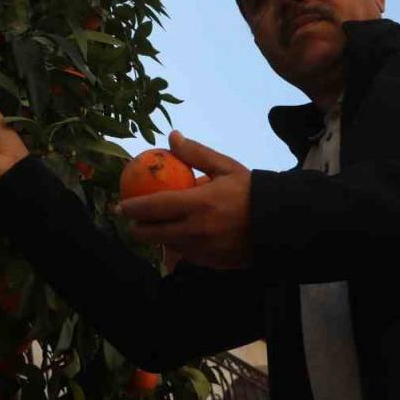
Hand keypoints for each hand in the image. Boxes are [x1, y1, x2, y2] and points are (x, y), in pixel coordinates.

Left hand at [118, 131, 252, 269]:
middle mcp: (197, 230)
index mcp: (199, 204)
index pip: (154, 208)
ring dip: (158, 237)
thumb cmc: (251, 192)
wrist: (280, 224)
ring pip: (167, 246)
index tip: (120, 205)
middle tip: (132, 219)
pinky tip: (180, 234)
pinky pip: (185, 255)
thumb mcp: (226, 167)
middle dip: (136, 228)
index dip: (132, 208)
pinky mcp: (210, 262)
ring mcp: (203, 250)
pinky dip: (179, 245)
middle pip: (152, 234)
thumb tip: (172, 136)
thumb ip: (196, 154)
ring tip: (156, 225)